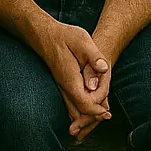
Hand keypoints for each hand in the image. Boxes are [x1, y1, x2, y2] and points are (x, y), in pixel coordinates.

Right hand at [33, 19, 111, 139]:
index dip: (97, 109)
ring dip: (86, 116)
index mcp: (70, 78)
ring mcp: (61, 86)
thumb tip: (104, 69)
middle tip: (107, 116)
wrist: (42, 33)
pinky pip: (70, 103)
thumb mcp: (82, 41)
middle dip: (93, 117)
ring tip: (100, 117)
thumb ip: (94, 56)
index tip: (108, 111)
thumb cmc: (64, 36)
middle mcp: (64, 86)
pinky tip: (87, 112)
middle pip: (78, 111)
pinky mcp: (62, 84)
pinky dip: (79, 110)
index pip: (84, 103)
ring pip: (72, 109)